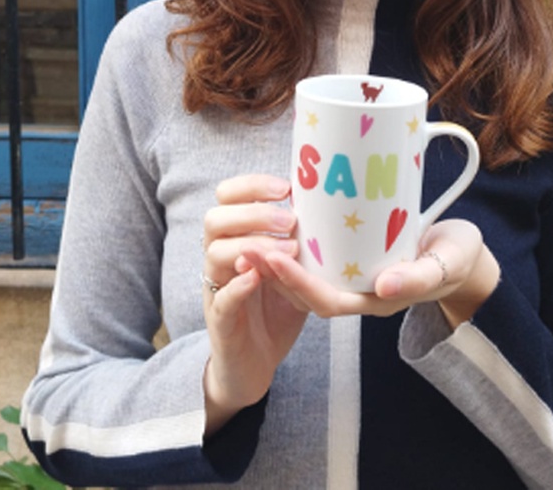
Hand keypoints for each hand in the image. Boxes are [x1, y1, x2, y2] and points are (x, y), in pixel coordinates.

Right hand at [201, 174, 307, 435]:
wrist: (252, 365)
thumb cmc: (274, 312)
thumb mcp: (293, 271)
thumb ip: (303, 243)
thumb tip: (338, 211)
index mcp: (234, 240)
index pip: (226, 198)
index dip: (250, 186)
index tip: (285, 186)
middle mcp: (219, 260)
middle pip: (215, 219)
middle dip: (253, 212)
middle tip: (291, 219)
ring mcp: (216, 290)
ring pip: (214, 253)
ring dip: (253, 245)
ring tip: (288, 250)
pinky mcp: (220, 322)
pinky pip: (222, 298)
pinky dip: (239, 286)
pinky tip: (259, 277)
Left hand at [242, 219, 499, 327]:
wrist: (467, 255)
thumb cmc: (460, 258)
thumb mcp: (448, 263)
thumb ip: (421, 276)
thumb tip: (385, 286)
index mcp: (376, 300)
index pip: (325, 300)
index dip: (295, 283)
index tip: (271, 258)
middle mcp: (360, 293)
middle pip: (307, 292)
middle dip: (274, 273)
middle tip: (247, 247)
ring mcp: (356, 277)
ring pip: (309, 276)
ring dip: (277, 262)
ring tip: (249, 237)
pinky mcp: (356, 259)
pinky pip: (320, 259)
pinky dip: (296, 247)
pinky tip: (278, 224)